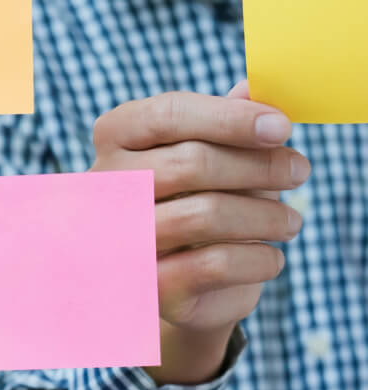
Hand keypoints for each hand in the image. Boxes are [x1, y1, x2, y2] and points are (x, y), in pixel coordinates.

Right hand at [90, 85, 308, 383]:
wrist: (174, 284)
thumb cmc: (194, 200)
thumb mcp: (209, 152)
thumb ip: (226, 121)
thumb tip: (253, 88)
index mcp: (115, 138)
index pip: (168, 115)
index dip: (230, 118)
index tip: (281, 128)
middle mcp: (106, 189)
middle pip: (190, 164)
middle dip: (257, 167)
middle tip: (299, 171)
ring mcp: (121, 240)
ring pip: (203, 215)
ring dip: (264, 216)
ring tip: (291, 221)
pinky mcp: (147, 285)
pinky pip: (213, 264)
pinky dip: (256, 260)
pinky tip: (273, 259)